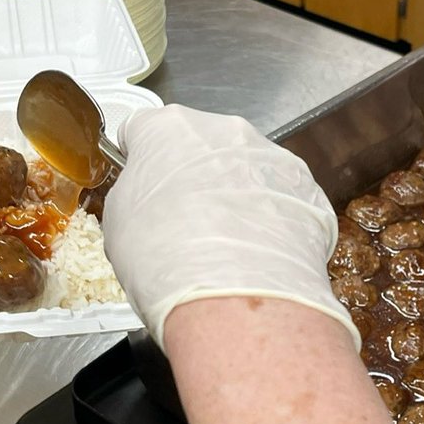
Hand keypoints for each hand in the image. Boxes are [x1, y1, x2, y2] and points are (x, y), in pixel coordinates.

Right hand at [102, 105, 358, 353]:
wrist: (232, 295)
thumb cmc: (166, 258)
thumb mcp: (118, 223)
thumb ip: (132, 192)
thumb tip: (146, 198)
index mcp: (167, 128)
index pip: (144, 130)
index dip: (140, 160)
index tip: (142, 183)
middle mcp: (223, 129)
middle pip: (201, 144)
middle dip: (192, 176)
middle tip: (184, 221)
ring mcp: (270, 155)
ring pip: (245, 169)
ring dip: (234, 195)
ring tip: (224, 243)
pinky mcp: (306, 186)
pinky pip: (280, 196)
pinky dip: (270, 217)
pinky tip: (256, 251)